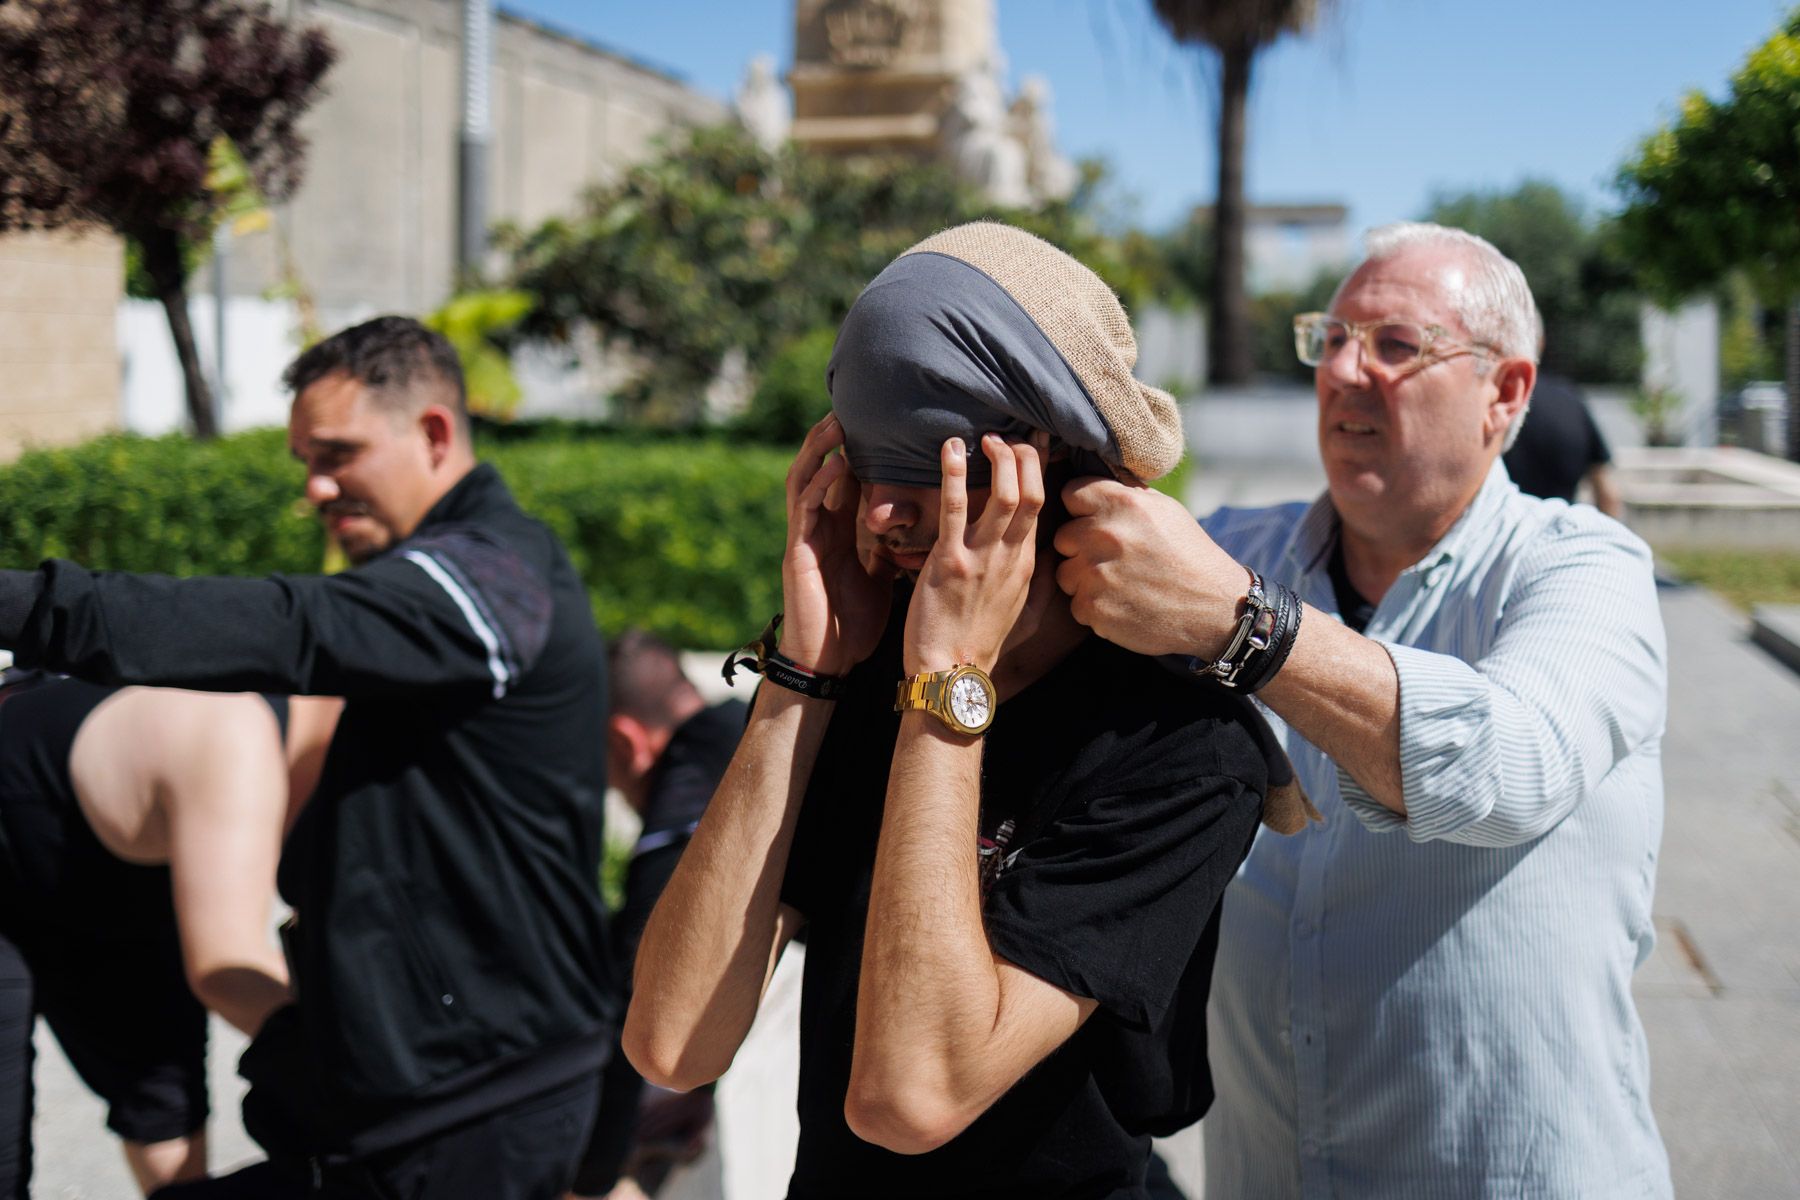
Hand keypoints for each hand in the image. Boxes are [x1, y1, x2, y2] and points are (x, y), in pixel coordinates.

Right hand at [780, 413, 890, 675]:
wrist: (827, 664)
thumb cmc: (851, 626)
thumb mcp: (878, 580)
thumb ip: (888, 552)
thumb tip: (915, 534)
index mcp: (838, 534)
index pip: (845, 482)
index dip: (856, 452)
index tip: (877, 424)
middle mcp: (818, 529)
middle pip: (818, 470)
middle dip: (830, 439)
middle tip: (850, 408)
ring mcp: (805, 539)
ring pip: (803, 481)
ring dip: (818, 450)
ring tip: (836, 422)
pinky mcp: (798, 554)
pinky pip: (805, 511)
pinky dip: (819, 485)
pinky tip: (835, 465)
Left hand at [903, 433, 1044, 674]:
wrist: (951, 675)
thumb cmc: (974, 640)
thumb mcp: (1013, 604)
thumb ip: (1024, 572)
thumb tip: (1034, 550)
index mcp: (1026, 563)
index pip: (1043, 505)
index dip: (1041, 469)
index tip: (1035, 442)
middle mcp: (1011, 556)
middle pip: (1034, 493)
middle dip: (1027, 456)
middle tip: (1011, 433)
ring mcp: (983, 558)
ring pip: (1006, 495)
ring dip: (1000, 459)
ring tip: (988, 437)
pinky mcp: (950, 563)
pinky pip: (955, 510)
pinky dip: (953, 474)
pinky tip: (949, 448)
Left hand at [1052, 476, 1244, 657]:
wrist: (1215, 608)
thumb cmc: (1190, 555)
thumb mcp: (1166, 510)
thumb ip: (1125, 494)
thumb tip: (1096, 478)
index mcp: (1122, 504)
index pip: (1071, 493)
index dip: (1083, 509)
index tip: (1096, 521)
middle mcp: (1105, 536)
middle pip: (1063, 536)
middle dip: (1081, 547)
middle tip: (1112, 559)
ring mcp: (1096, 575)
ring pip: (1065, 573)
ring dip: (1084, 579)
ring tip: (1119, 584)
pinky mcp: (1094, 609)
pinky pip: (1076, 604)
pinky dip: (1095, 607)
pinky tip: (1123, 605)